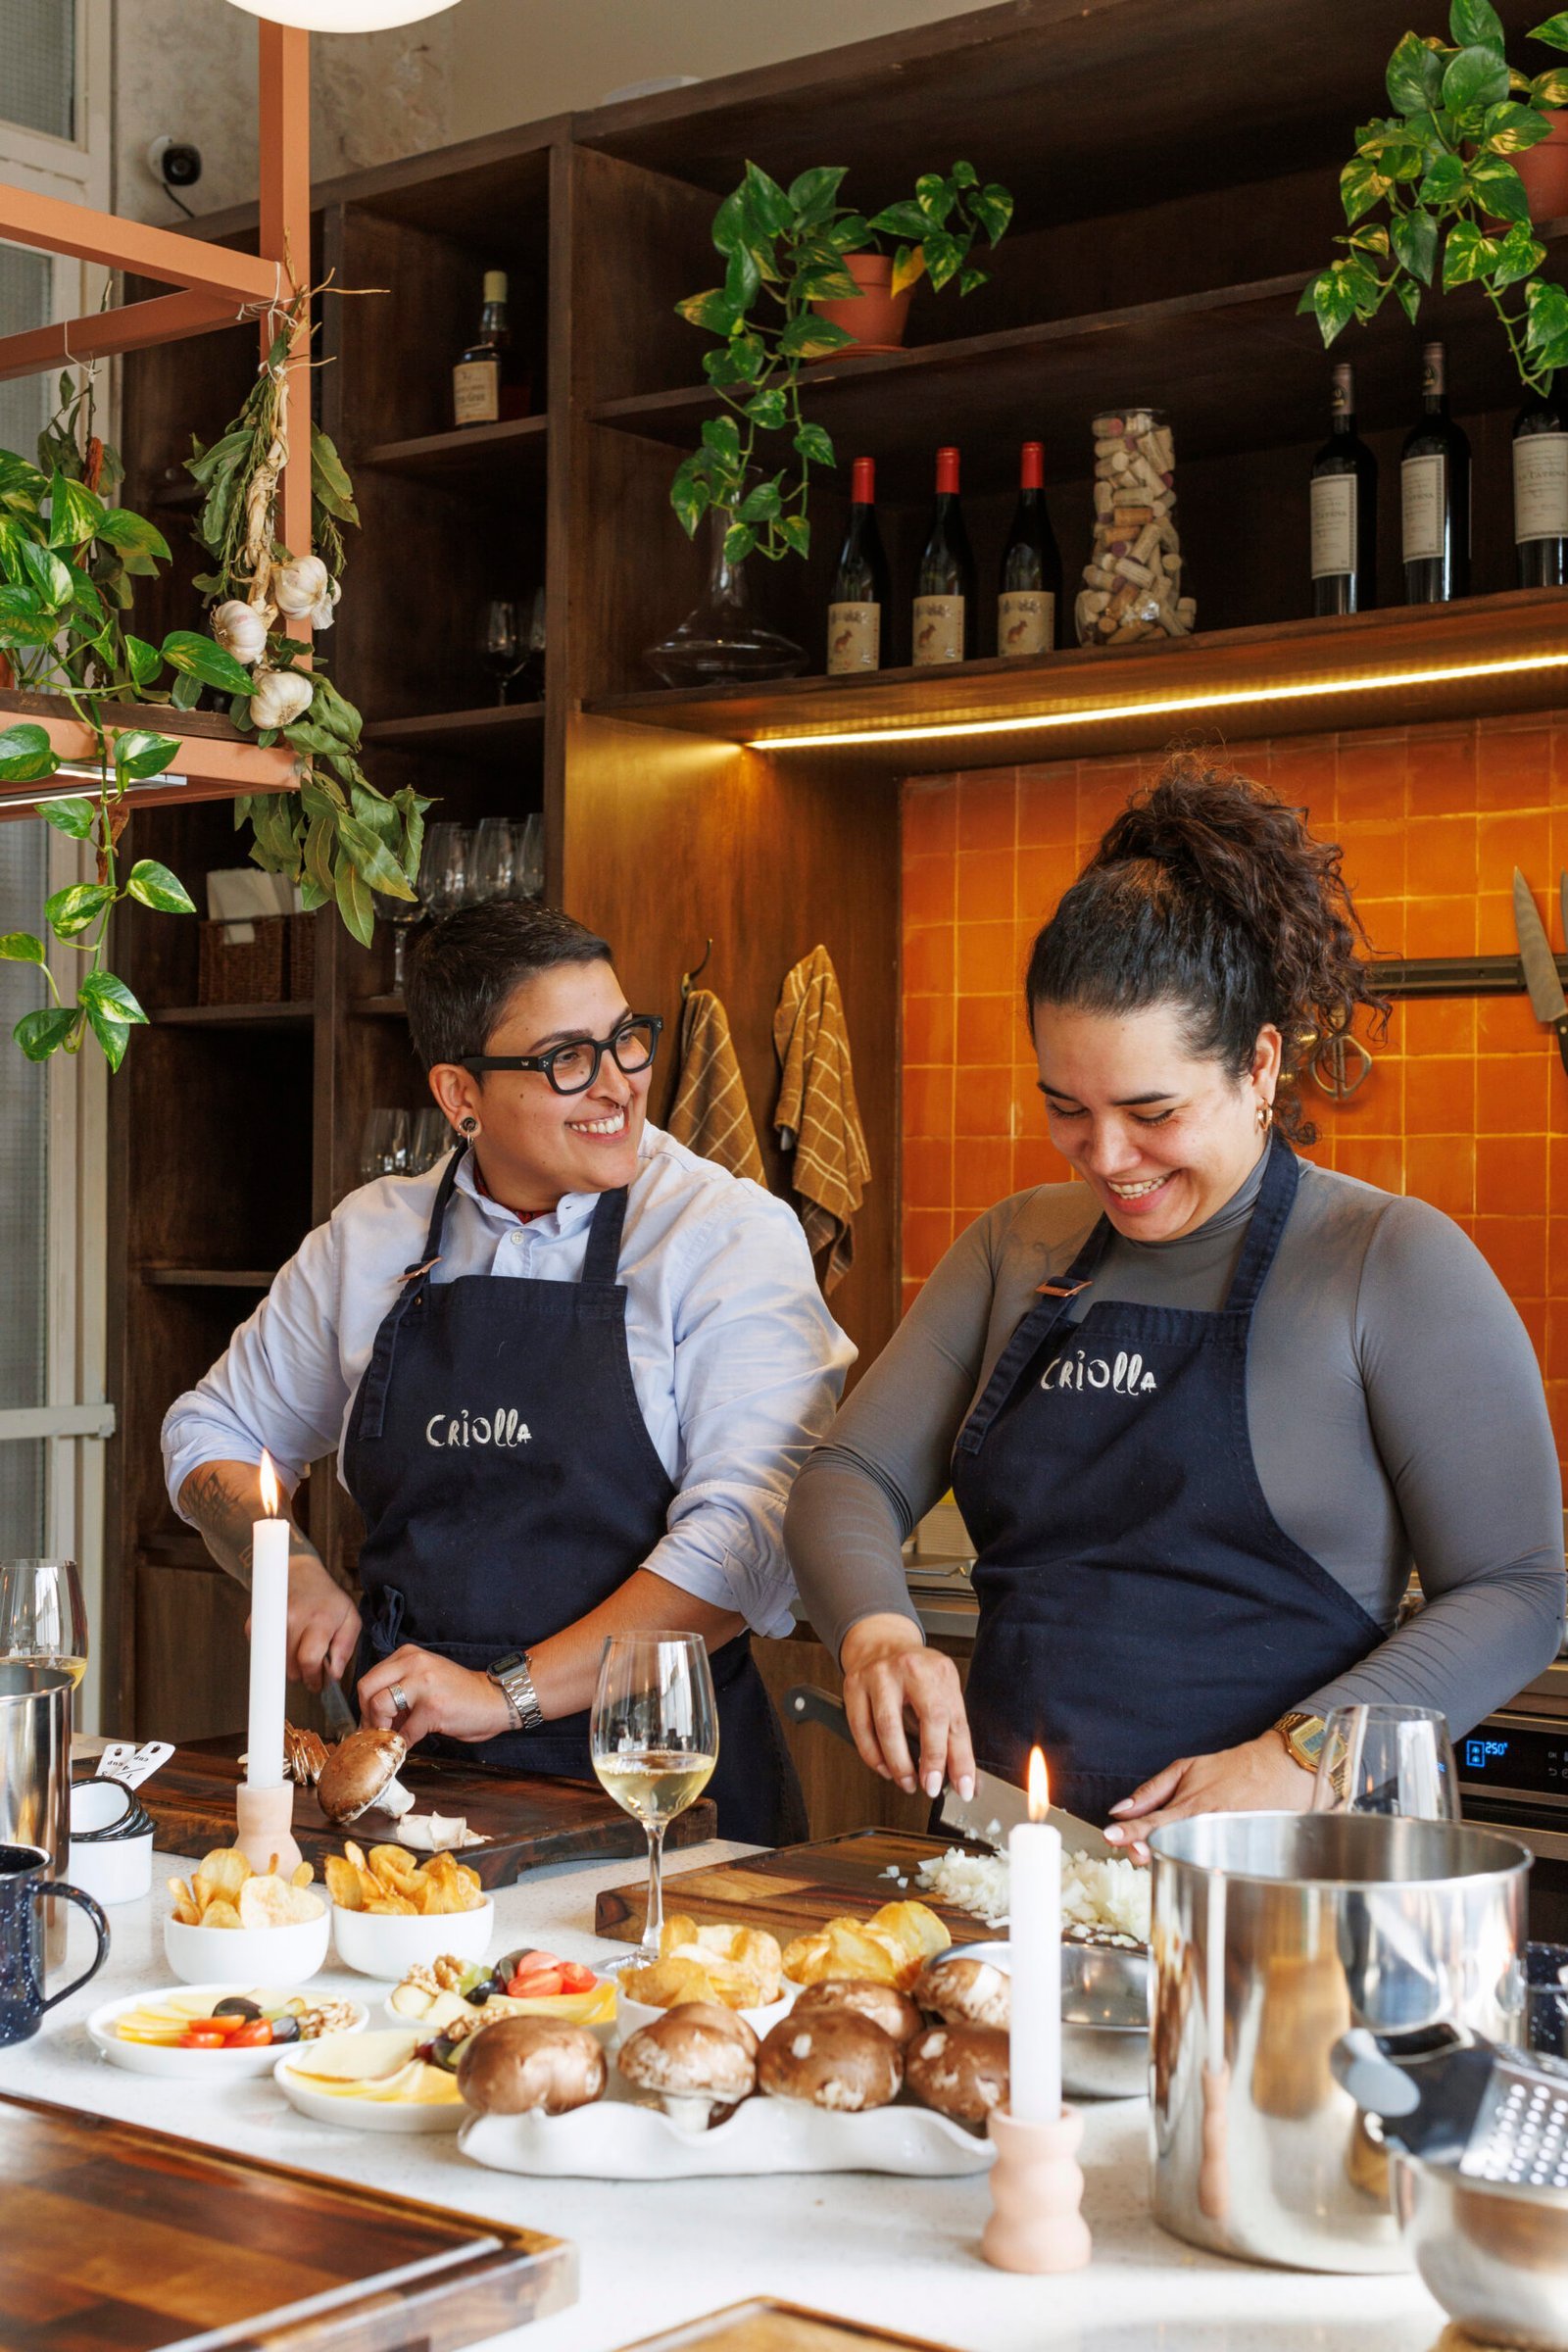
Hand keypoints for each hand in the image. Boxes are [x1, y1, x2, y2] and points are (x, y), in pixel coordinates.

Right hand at [275, 1554, 359, 1690]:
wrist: (300, 1574)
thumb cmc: (328, 1600)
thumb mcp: (350, 1619)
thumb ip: (345, 1648)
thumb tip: (334, 1675)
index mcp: (320, 1618)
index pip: (308, 1660)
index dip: (313, 1678)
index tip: (318, 1682)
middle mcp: (293, 1618)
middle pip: (292, 1668)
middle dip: (303, 1672)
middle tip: (311, 1663)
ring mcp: (271, 1620)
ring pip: (276, 1665)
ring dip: (289, 1665)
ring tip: (300, 1649)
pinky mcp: (255, 1624)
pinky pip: (263, 1654)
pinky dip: (274, 1655)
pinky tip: (286, 1641)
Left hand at [357, 1645, 510, 1748]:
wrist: (495, 1699)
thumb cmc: (460, 1693)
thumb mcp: (424, 1678)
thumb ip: (399, 1688)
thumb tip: (370, 1716)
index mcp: (409, 1655)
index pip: (370, 1678)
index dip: (365, 1704)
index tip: (371, 1721)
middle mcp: (414, 1663)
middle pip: (366, 1688)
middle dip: (366, 1715)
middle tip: (376, 1731)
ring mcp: (423, 1683)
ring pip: (379, 1707)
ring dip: (381, 1730)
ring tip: (391, 1738)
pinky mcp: (432, 1707)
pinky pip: (405, 1732)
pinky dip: (404, 1743)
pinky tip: (411, 1744)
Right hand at [838, 1614, 974, 1801]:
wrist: (881, 1643)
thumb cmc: (915, 1673)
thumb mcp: (941, 1692)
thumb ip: (952, 1731)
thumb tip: (963, 1776)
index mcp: (939, 1671)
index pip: (956, 1720)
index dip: (961, 1759)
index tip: (965, 1787)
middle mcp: (911, 1668)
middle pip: (929, 1717)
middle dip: (932, 1759)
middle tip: (931, 1786)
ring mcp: (879, 1675)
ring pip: (888, 1727)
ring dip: (899, 1763)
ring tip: (907, 1781)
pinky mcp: (854, 1685)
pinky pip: (861, 1729)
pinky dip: (873, 1756)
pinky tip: (885, 1768)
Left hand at [1102, 1730, 1313, 1859]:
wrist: (1279, 1772)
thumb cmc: (1230, 1769)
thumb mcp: (1185, 1769)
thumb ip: (1151, 1791)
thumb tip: (1120, 1810)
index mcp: (1189, 1806)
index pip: (1152, 1823)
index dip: (1129, 1833)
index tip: (1110, 1837)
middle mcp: (1204, 1827)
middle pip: (1166, 1848)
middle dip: (1144, 1851)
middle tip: (1133, 1850)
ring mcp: (1222, 1843)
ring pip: (1187, 1860)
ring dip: (1167, 1858)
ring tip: (1155, 1851)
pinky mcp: (1239, 1855)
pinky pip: (1210, 1865)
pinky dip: (1195, 1863)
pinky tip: (1191, 1856)